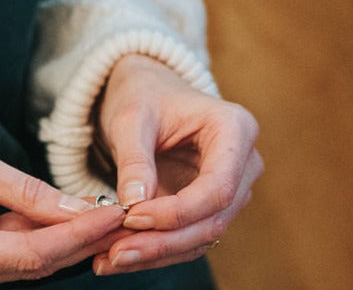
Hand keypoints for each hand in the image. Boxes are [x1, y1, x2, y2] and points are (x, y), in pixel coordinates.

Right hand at [0, 88, 126, 287]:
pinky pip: (0, 243)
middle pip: (27, 263)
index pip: (29, 256)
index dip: (79, 237)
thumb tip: (78, 210)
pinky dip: (32, 226)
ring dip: (58, 233)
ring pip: (18, 256)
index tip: (120, 215)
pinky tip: (63, 208)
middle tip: (126, 215)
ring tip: (105, 209)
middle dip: (78, 239)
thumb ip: (24, 189)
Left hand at [91, 54, 261, 276]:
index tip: (132, 218)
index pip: (218, 186)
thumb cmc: (143, 94)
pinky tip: (117, 256)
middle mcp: (243, 162)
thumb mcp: (132, 118)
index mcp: (234, 128)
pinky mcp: (210, 207)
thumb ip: (135, 160)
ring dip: (157, 253)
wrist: (145, 92)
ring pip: (202, 236)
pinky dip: (155, 250)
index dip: (178, 211)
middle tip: (116, 252)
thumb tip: (134, 204)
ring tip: (109, 259)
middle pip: (214, 218)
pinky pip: (188, 237)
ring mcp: (231, 188)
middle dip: (164, 241)